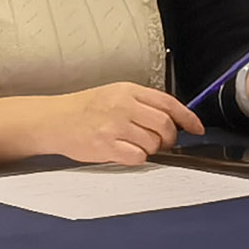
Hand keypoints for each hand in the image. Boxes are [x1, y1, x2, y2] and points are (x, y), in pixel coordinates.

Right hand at [0, 81, 203, 167]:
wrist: (52, 121)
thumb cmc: (83, 110)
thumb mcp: (113, 95)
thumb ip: (142, 103)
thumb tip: (175, 121)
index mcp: (126, 90)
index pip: (168, 103)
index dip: (187, 118)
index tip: (196, 128)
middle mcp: (122, 106)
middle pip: (165, 125)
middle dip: (168, 138)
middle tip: (161, 142)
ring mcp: (113, 126)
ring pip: (153, 143)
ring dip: (150, 149)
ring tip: (134, 145)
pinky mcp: (105, 146)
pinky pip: (138, 157)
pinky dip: (137, 158)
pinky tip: (124, 152)